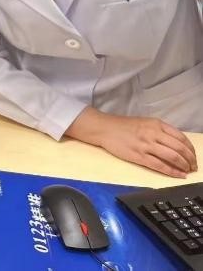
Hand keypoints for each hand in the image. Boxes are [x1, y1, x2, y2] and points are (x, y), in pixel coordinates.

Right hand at [69, 108, 197, 177]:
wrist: (104, 128)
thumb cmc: (123, 126)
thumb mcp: (145, 123)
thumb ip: (160, 131)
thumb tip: (176, 144)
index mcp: (156, 124)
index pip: (181, 137)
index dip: (191, 149)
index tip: (193, 156)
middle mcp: (153, 133)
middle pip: (179, 148)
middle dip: (190, 160)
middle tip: (193, 166)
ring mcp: (146, 145)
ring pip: (172, 157)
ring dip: (183, 166)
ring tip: (187, 171)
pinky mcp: (139, 156)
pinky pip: (160, 166)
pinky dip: (172, 172)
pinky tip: (178, 175)